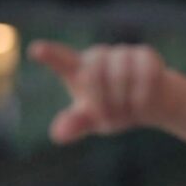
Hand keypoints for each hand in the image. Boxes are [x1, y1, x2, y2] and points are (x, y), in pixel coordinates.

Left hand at [27, 40, 167, 143]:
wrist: (150, 103)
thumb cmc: (113, 109)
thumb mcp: (92, 120)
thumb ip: (75, 124)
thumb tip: (56, 134)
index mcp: (79, 70)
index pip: (60, 60)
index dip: (49, 55)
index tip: (35, 50)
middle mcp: (98, 56)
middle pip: (93, 75)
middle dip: (101, 101)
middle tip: (108, 119)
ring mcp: (122, 53)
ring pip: (120, 75)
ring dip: (123, 101)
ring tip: (126, 111)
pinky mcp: (145, 55)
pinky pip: (143, 74)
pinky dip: (141, 96)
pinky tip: (141, 104)